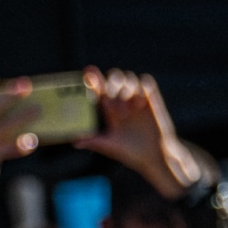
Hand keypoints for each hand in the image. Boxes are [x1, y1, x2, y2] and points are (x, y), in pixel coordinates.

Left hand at [82, 68, 199, 197]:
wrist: (153, 155)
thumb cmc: (129, 152)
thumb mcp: (110, 146)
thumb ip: (94, 141)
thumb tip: (75, 142)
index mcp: (109, 110)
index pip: (100, 90)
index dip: (94, 79)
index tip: (88, 71)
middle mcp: (122, 102)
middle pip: (114, 78)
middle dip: (111, 85)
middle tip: (110, 103)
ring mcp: (137, 99)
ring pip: (129, 78)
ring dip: (126, 89)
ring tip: (128, 110)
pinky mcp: (151, 100)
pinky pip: (146, 82)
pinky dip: (141, 88)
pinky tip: (140, 103)